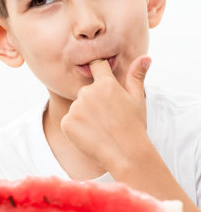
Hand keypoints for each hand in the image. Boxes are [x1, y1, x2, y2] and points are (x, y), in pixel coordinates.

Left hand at [61, 55, 151, 173]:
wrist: (126, 154)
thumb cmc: (134, 126)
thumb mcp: (138, 99)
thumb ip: (136, 76)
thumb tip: (145, 57)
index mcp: (106, 83)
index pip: (96, 66)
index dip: (99, 71)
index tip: (102, 80)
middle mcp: (87, 92)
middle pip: (86, 91)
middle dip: (94, 102)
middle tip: (108, 118)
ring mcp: (75, 108)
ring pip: (78, 107)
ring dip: (85, 115)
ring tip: (101, 129)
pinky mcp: (66, 123)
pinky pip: (69, 121)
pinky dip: (76, 128)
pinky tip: (90, 136)